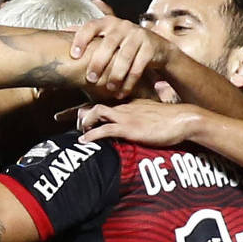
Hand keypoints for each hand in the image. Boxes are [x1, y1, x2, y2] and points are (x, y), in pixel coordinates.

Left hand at [66, 16, 168, 95]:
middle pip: (108, 43)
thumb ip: (89, 34)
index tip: (74, 55)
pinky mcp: (150, 47)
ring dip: (115, 75)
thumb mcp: (108, 36)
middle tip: (91, 79)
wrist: (156, 47)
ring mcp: (138, 35)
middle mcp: (123, 26)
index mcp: (108, 22)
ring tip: (109, 88)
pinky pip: (138, 67)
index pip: (91, 26)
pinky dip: (129, 82)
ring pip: (125, 57)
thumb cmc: (124, 43)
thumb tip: (65, 30)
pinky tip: (122, 92)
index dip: (81, 39)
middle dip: (98, 62)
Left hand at [78, 99, 206, 146]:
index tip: (69, 111)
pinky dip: (92, 135)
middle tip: (57, 117)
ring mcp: (126, 115)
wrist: (185, 119)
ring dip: (82, 122)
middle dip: (72, 111)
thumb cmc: (171, 120)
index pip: (100, 101)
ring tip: (76, 132)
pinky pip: (105, 129)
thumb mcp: (150, 115)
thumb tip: (131, 125)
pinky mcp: (130, 127)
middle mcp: (123, 106)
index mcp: (127, 102)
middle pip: (92, 104)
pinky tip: (84, 141)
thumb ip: (138, 117)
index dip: (82, 106)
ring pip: (95, 112)